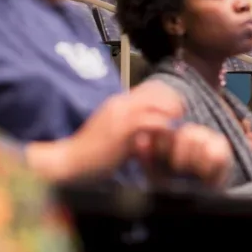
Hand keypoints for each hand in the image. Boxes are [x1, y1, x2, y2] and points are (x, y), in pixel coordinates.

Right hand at [28, 81, 230, 185]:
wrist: (69, 161)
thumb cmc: (91, 153)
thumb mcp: (114, 134)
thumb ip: (132, 128)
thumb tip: (151, 132)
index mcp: (119, 102)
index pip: (151, 90)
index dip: (168, 100)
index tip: (176, 114)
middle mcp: (121, 103)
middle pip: (158, 93)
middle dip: (174, 104)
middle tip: (181, 120)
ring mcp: (121, 113)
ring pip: (158, 104)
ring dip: (171, 115)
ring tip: (177, 129)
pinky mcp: (122, 128)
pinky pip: (152, 121)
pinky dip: (163, 129)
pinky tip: (167, 139)